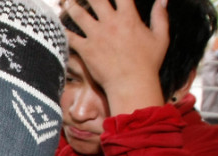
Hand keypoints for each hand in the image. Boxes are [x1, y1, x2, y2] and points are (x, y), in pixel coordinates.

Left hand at [64, 0, 168, 114]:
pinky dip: (62, 29)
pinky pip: (70, 36)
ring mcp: (96, 35)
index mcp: (129, 17)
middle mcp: (111, 23)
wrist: (132, 84)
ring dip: (71, 5)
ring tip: (67, 2)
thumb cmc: (148, 63)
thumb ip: (160, 16)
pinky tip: (57, 25)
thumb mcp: (160, 37)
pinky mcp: (86, 49)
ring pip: (78, 13)